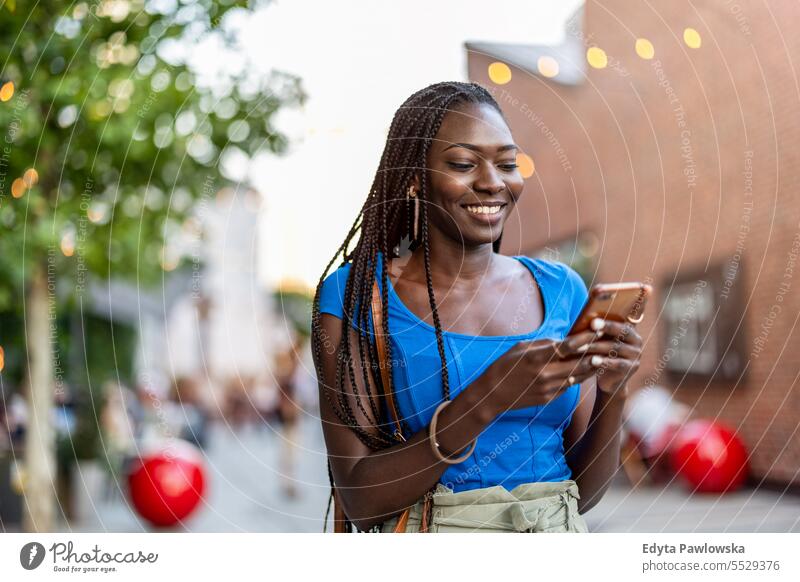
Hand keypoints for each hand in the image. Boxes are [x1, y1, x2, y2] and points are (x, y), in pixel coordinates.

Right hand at [478, 329, 601, 414]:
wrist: (492, 393)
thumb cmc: (505, 365)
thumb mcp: (521, 347)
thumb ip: (544, 343)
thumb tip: (564, 340)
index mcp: (537, 357)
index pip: (568, 346)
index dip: (585, 338)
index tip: (596, 330)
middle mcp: (545, 374)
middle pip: (579, 363)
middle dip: (594, 352)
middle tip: (607, 343)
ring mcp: (548, 388)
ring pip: (578, 376)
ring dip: (591, 366)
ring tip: (602, 356)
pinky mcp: (549, 398)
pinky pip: (569, 386)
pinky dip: (578, 377)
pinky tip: (584, 370)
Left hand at [567, 317, 642, 399]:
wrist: (610, 379)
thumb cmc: (603, 354)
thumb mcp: (603, 341)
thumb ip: (600, 331)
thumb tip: (585, 318)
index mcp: (630, 331)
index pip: (620, 324)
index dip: (607, 323)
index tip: (593, 322)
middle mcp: (636, 341)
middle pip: (620, 334)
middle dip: (603, 331)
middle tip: (589, 330)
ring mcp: (636, 355)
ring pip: (616, 348)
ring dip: (598, 347)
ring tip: (583, 347)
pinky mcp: (632, 368)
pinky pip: (618, 364)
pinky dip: (605, 362)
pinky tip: (593, 361)